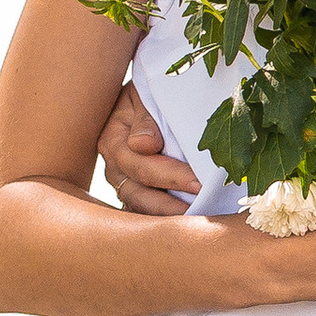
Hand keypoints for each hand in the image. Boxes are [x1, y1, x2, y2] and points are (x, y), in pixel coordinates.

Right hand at [98, 82, 197, 214]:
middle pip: (137, 194)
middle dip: (170, 205)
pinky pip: (148, 213)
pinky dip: (165, 219)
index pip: (139, 165)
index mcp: (113, 139)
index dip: (170, 176)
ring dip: (167, 217)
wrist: (148, 96)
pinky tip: (188, 222)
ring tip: (196, 221)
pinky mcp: (139, 193)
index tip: (198, 183)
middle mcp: (115, 166)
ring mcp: (125, 183)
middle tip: (202, 207)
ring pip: (140, 209)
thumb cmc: (150, 93)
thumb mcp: (144, 95)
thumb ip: (145, 118)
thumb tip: (143, 145)